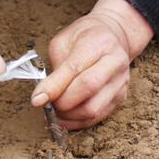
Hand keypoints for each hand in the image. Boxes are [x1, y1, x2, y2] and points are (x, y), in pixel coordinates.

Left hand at [31, 0, 153, 128]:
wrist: (112, 36)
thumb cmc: (84, 37)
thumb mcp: (64, 40)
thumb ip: (56, 65)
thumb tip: (45, 95)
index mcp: (100, 42)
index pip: (75, 68)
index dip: (54, 86)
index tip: (37, 99)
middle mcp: (115, 62)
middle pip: (88, 89)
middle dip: (62, 102)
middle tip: (46, 102)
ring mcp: (121, 82)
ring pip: (93, 109)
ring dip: (69, 115)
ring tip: (56, 109)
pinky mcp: (121, 97)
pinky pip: (98, 117)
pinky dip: (78, 122)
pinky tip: (65, 117)